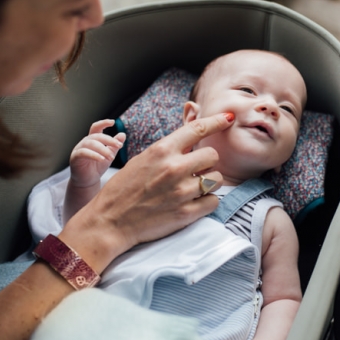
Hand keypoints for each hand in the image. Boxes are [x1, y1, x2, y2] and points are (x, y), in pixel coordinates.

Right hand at [59, 112, 234, 270]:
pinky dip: (207, 202)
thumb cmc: (124, 189)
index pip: (198, 128)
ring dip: (209, 183)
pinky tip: (193, 203)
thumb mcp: (143, 159)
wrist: (110, 221)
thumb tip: (191, 137)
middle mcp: (174, 168)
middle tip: (195, 171)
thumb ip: (168, 149)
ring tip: (192, 188)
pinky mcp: (186, 213)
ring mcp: (181, 192)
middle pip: (212, 155)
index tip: (229, 119)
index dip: (217, 121)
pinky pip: (213, 202)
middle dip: (207, 162)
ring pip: (217, 179)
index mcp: (162, 150)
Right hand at [69, 120, 125, 188]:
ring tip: (111, 157)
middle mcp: (85, 142)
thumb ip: (114, 146)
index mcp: (93, 140)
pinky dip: (93, 155)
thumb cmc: (97, 167)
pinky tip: (102, 159)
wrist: (88, 181)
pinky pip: (84, 153)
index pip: (96, 127)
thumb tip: (123, 134)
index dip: (103, 123)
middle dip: (109, 140)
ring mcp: (79, 149)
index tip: (113, 122)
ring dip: (103, 149)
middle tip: (119, 145)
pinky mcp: (75, 157)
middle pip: (97, 136)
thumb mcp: (109, 155)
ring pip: (91, 144)